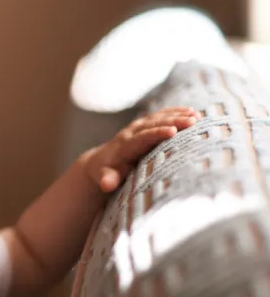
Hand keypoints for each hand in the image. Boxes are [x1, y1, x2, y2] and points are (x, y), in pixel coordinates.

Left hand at [81, 107, 200, 192]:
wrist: (99, 161)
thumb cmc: (106, 172)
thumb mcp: (105, 177)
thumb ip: (108, 179)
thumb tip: (106, 185)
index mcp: (125, 145)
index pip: (143, 137)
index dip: (157, 133)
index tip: (173, 131)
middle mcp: (131, 132)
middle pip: (154, 124)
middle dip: (173, 121)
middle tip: (193, 121)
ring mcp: (138, 126)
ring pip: (159, 117)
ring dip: (177, 115)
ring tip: (196, 116)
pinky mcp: (144, 125)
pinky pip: (160, 115)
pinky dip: (175, 112)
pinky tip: (192, 111)